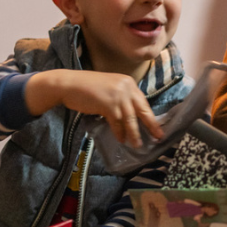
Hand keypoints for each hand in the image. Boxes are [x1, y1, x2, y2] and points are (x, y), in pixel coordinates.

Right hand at [26, 69, 162, 146]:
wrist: (68, 84)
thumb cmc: (87, 88)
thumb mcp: (110, 88)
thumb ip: (122, 98)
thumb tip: (132, 115)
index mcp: (129, 82)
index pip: (143, 101)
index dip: (150, 115)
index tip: (157, 126)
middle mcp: (126, 87)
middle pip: (142, 110)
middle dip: (151, 125)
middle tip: (158, 137)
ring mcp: (118, 96)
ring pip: (130, 119)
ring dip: (134, 133)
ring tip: (137, 144)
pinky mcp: (109, 105)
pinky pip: (117, 122)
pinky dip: (119, 132)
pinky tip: (121, 139)